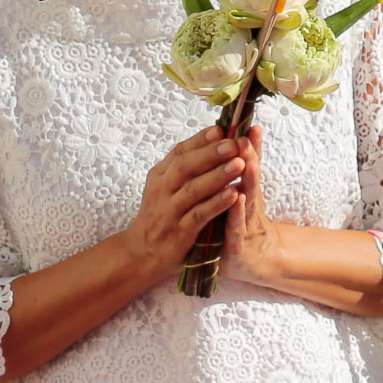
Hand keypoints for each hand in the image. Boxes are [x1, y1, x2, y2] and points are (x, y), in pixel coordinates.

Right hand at [124, 126, 243, 276]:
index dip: (201, 140)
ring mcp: (169, 212)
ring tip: (240, 164)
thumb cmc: (163, 214)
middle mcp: (162, 190)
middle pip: (185, 167)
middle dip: (210, 154)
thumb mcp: (167, 187)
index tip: (222, 128)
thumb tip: (216, 136)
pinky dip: (216, 204)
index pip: (180, 152)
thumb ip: (188, 167)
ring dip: (217, 176)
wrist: (142, 253)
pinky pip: (199, 215)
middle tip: (234, 143)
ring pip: (193, 190)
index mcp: (161, 176)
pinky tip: (234, 195)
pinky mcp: (179, 233)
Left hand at [219, 126, 285, 288]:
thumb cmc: (243, 225)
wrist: (253, 262)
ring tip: (247, 161)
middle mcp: (248, 203)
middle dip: (249, 156)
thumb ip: (241, 174)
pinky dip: (237, 211)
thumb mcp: (243, 198)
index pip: (247, 164)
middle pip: (249, 176)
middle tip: (247, 137)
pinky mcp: (238, 241)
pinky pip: (236, 225)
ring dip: (248, 179)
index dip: (249, 146)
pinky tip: (237, 198)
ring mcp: (246, 222)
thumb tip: (244, 143)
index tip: (249, 126)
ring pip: (247, 197)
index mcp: (245, 191)